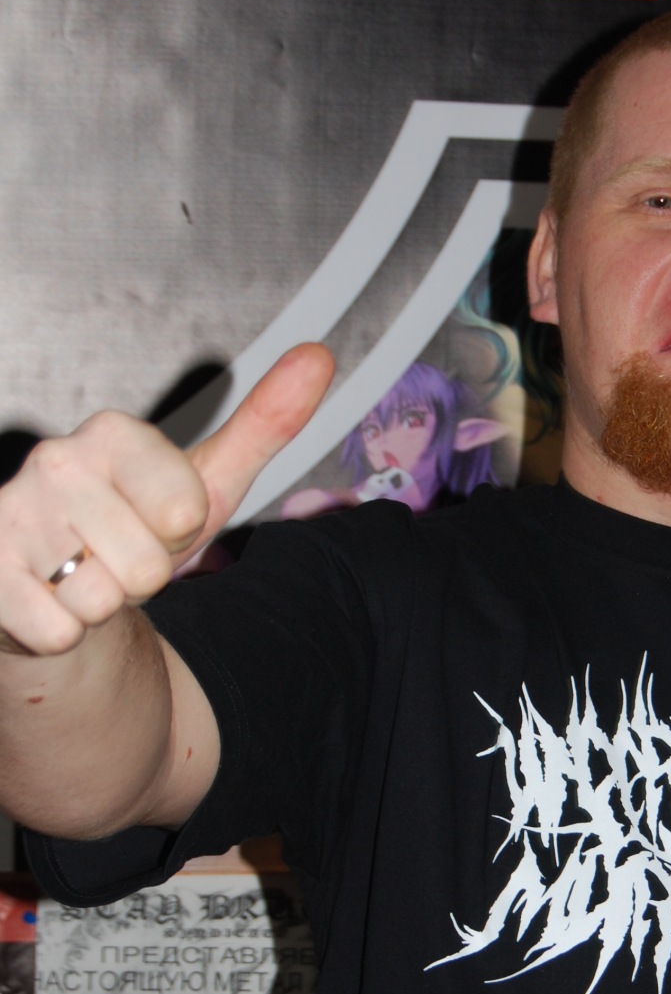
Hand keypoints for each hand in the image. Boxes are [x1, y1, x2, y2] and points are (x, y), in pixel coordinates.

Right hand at [0, 345, 332, 657]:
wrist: (52, 587)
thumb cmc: (132, 530)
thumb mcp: (205, 483)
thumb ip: (263, 426)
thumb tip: (317, 357)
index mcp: (111, 434)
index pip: (186, 513)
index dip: (180, 535)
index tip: (157, 523)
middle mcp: (54, 463)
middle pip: (146, 565)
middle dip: (141, 578)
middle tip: (117, 559)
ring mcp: (12, 515)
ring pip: (100, 600)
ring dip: (100, 607)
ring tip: (84, 578)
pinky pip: (56, 632)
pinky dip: (61, 635)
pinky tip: (48, 604)